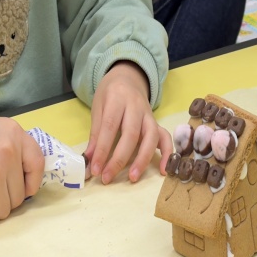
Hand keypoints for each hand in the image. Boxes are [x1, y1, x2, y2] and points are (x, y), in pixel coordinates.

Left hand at [86, 62, 169, 184]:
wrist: (127, 78)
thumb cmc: (109, 94)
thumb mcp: (98, 108)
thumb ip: (95, 134)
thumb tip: (89, 161)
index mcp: (117, 98)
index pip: (110, 126)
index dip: (102, 149)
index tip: (95, 169)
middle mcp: (136, 105)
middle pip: (131, 133)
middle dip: (119, 159)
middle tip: (107, 178)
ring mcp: (149, 114)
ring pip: (151, 136)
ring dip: (142, 159)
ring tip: (132, 177)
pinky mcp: (157, 122)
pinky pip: (166, 137)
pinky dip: (167, 154)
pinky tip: (162, 170)